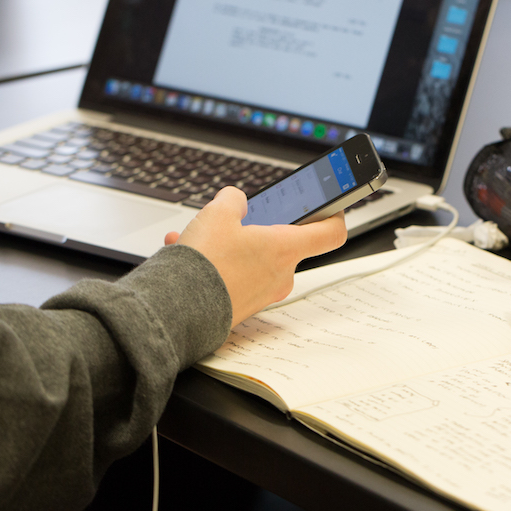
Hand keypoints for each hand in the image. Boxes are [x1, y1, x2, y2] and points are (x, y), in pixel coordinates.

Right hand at [165, 187, 346, 326]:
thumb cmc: (205, 265)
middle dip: (259, 227)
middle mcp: (280, 275)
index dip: (334, 214)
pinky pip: (235, 276)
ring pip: (253, 258)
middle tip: (237, 218)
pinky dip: (216, 263)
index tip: (330, 206)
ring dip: (229, 244)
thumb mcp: (217, 213)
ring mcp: (262, 294)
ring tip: (200, 235)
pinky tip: (187, 252)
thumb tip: (234, 200)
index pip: (331, 233)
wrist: (177, 310)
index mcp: (285, 248)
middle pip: (284, 243)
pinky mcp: (242, 306)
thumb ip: (232, 199)